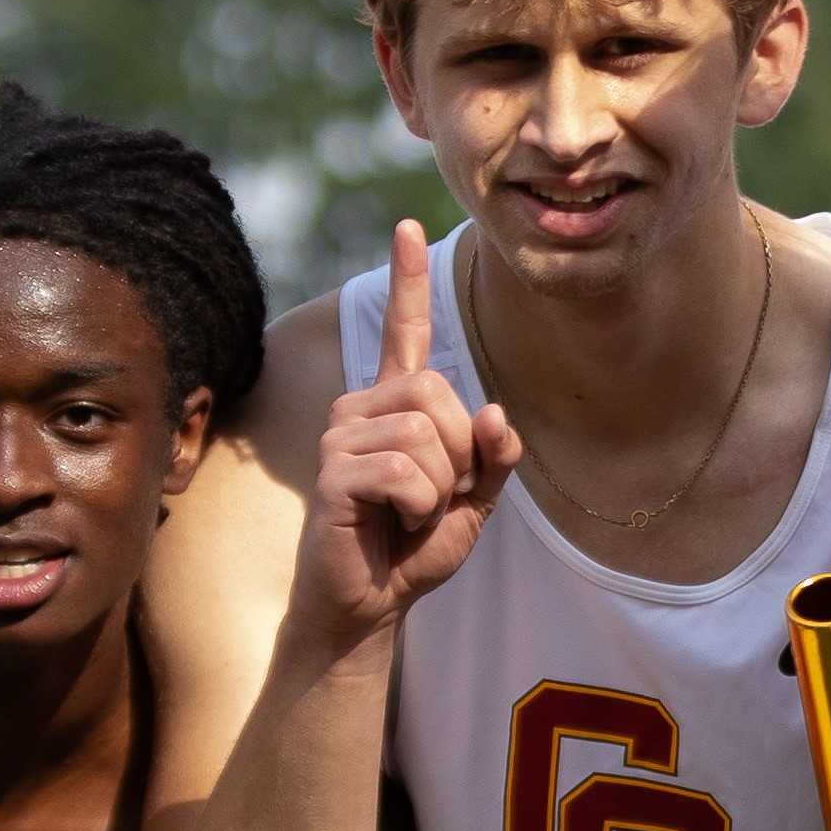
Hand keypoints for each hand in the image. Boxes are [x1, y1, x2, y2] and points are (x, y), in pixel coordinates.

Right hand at [305, 223, 522, 645]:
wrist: (371, 604)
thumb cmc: (414, 546)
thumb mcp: (476, 502)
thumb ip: (495, 457)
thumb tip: (498, 412)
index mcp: (396, 405)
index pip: (404, 332)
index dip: (408, 280)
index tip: (410, 226)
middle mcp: (361, 407)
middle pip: (439, 392)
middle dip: (461, 453)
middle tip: (436, 496)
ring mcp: (341, 435)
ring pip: (426, 434)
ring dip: (441, 487)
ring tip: (412, 513)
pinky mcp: (332, 472)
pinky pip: (405, 471)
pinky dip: (420, 505)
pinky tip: (395, 522)